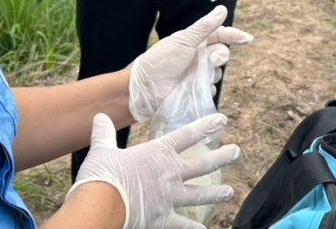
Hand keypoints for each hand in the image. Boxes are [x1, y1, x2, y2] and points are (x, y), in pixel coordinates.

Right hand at [69, 112, 239, 228]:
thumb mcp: (101, 150)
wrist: (100, 204)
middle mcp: (169, 174)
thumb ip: (104, 134)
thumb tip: (99, 117)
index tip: (222, 121)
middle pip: (201, 164)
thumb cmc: (101, 176)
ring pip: (199, 194)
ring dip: (216, 193)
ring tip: (230, 192)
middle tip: (236, 152)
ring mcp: (169, 197)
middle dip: (221, 157)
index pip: (187, 136)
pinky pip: (183, 225)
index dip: (206, 127)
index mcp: (157, 154)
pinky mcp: (163, 218)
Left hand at [128, 6, 252, 123]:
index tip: (247, 39)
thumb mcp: (185, 40)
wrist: (146, 89)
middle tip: (208, 59)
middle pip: (223, 53)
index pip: (220, 35)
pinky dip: (206, 87)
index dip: (234, 36)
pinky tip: (194, 88)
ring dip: (211, 72)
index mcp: (195, 41)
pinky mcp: (196, 91)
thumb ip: (206, 26)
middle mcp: (198, 56)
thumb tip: (223, 9)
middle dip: (219, 56)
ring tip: (195, 75)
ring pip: (218, 72)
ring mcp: (198, 74)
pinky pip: (211, 88)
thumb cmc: (161, 60)